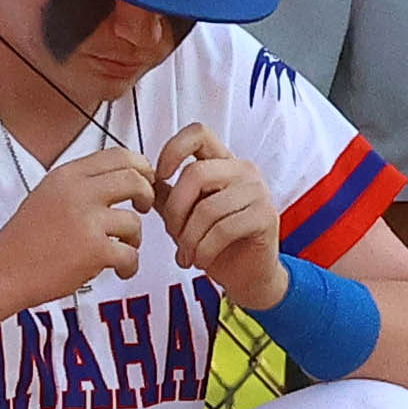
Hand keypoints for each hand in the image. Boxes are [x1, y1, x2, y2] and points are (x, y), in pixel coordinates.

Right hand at [0, 145, 161, 297]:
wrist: (2, 271)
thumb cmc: (24, 240)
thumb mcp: (47, 194)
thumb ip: (80, 184)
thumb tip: (119, 179)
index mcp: (67, 175)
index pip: (118, 155)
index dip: (140, 167)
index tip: (144, 180)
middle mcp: (78, 192)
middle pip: (134, 179)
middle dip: (147, 194)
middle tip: (143, 208)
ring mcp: (87, 221)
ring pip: (134, 222)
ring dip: (135, 239)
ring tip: (122, 249)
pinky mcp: (94, 251)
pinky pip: (130, 254)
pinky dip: (130, 266)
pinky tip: (120, 270)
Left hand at [150, 123, 287, 312]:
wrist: (248, 275)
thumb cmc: (218, 243)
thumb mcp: (185, 215)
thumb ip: (167, 195)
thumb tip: (141, 180)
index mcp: (223, 162)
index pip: (198, 133)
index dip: (173, 150)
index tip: (160, 176)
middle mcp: (243, 170)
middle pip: (196, 174)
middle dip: (175, 210)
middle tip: (173, 234)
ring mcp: (257, 191)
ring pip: (208, 208)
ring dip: (189, 239)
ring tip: (186, 255)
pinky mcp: (265, 216)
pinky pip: (224, 229)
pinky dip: (204, 250)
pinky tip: (201, 260)